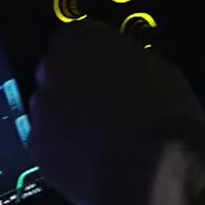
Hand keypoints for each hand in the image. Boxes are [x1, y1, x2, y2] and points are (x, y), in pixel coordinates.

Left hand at [26, 22, 204, 204]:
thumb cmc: (165, 117)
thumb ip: (129, 61)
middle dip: (77, 86)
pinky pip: (50, 145)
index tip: (108, 67)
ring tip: (104, 137)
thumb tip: (131, 68)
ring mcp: (42, 111)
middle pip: (57, 72)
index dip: (95, 55)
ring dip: (69, 119)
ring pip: (51, 111)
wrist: (155, 169)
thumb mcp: (161, 69)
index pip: (77, 35)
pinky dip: (66, 151)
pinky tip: (96, 159)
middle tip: (107, 104)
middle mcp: (53, 70)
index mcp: (82, 39)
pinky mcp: (39, 150)